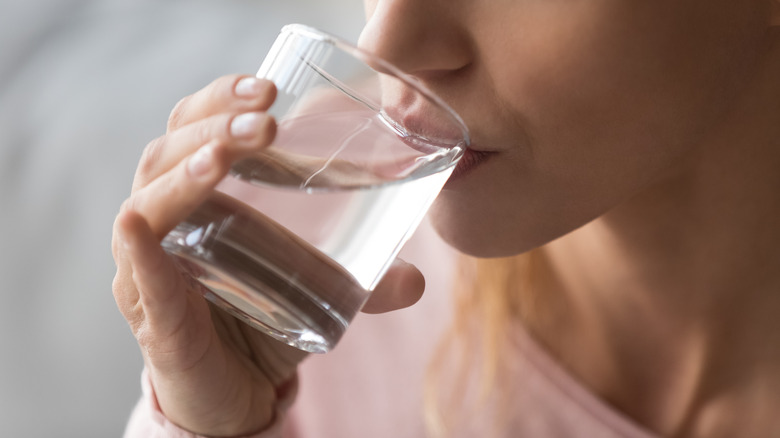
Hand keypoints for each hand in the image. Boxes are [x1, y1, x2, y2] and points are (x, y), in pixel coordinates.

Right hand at [111, 75, 424, 435]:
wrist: (234, 393)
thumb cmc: (262, 321)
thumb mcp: (317, 289)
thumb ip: (365, 281)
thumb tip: (417, 279)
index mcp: (199, 197)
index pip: (195, 127)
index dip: (223, 99)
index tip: (270, 87)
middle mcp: (165, 222)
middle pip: (169, 152)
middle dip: (214, 125)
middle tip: (264, 116)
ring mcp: (150, 268)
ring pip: (149, 203)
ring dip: (185, 172)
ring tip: (224, 155)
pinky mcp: (154, 317)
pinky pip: (140, 278)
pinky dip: (140, 251)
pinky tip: (139, 226)